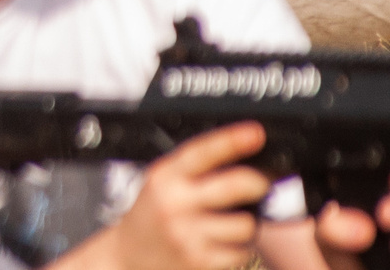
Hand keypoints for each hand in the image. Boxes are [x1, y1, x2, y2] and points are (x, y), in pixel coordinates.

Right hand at [102, 122, 271, 269]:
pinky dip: (240, 247)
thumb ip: (194, 169)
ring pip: (245, 223)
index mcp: (165, 176)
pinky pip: (241, 251)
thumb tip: (245, 159)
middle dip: (258, 182)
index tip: (255, 133)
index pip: (202, 152)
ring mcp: (188, 234)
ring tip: (233, 220)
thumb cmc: (151, 215)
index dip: (232, 140)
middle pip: (235, 186)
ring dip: (247, 222)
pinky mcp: (200, 261)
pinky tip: (224, 242)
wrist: (128, 256)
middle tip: (261, 183)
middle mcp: (175, 203)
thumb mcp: (162, 181)